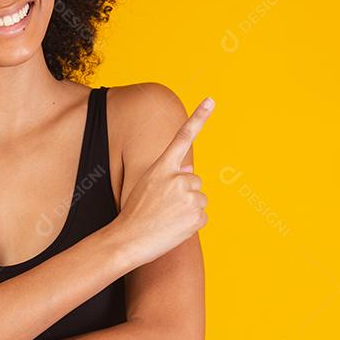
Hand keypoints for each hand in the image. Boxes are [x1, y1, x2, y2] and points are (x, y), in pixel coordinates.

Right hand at [112, 96, 213, 266]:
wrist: (129, 240)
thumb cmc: (135, 213)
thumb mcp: (147, 185)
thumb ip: (169, 174)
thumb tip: (191, 169)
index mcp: (163, 166)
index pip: (183, 137)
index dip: (199, 117)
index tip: (211, 100)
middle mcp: (178, 177)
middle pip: (195, 180)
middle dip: (185, 193)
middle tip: (164, 207)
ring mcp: (189, 196)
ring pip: (200, 199)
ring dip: (188, 209)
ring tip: (167, 218)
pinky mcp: (197, 215)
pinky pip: (201, 217)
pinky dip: (191, 224)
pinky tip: (174, 228)